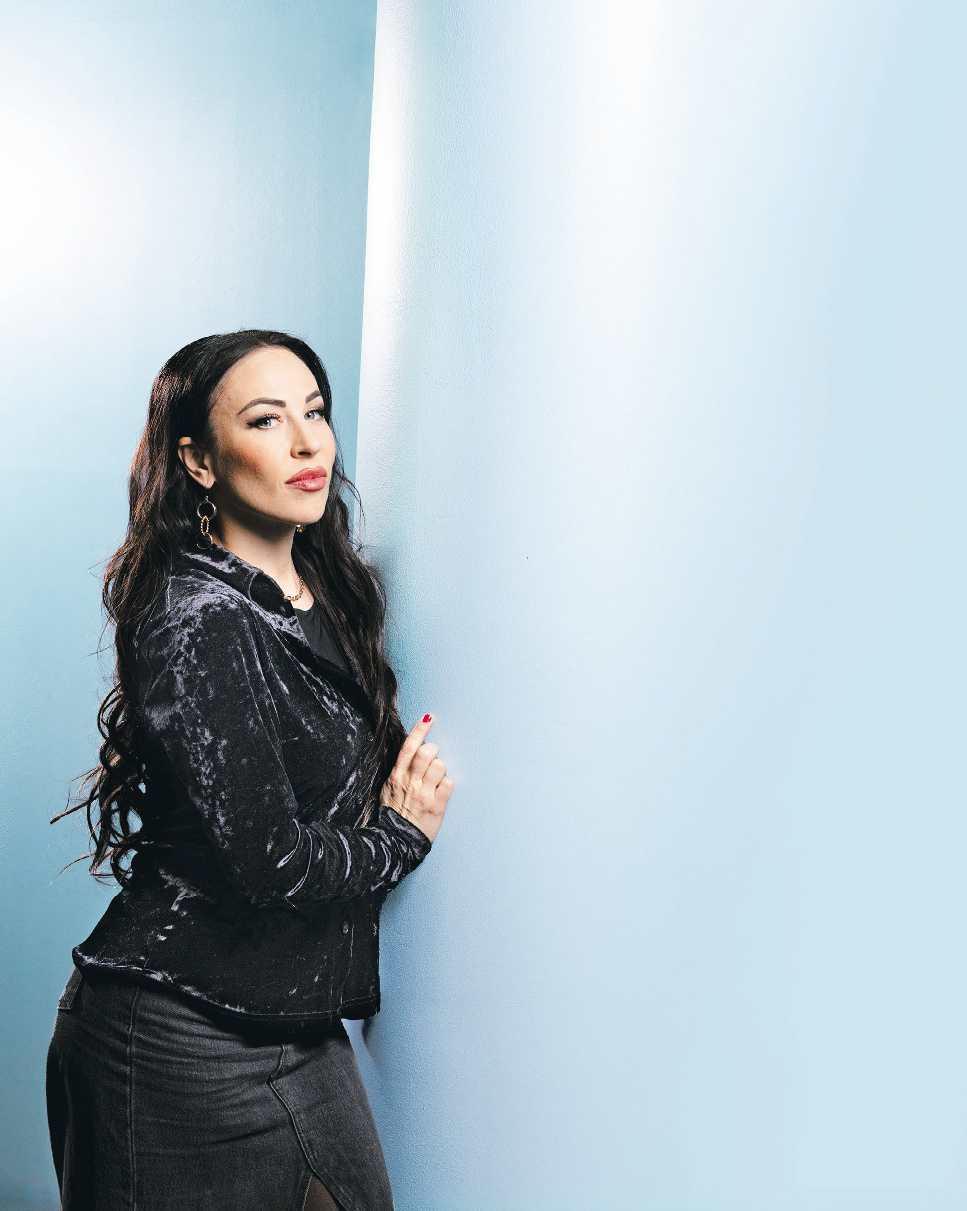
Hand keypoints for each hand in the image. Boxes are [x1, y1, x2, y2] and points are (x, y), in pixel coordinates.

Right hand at [379, 714, 452, 843]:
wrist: (394, 842)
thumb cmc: (393, 814)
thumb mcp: (389, 789)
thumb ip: (400, 771)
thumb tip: (412, 751)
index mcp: (396, 776)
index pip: (409, 747)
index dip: (420, 729)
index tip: (429, 717)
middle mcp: (410, 782)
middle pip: (427, 752)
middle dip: (434, 751)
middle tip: (433, 759)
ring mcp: (423, 794)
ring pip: (440, 765)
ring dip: (441, 769)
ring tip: (436, 780)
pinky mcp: (436, 806)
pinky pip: (448, 784)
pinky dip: (447, 785)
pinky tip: (441, 792)